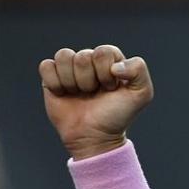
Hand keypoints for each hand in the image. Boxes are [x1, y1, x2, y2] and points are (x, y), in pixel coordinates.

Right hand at [39, 45, 153, 159]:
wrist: (94, 137)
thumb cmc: (118, 115)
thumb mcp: (142, 94)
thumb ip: (139, 70)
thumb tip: (115, 65)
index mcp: (111, 60)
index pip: (104, 51)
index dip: (106, 72)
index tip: (111, 89)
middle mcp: (90, 61)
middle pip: (83, 56)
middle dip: (90, 80)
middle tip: (95, 94)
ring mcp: (70, 68)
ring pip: (64, 56)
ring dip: (73, 81)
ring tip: (81, 94)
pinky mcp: (51, 77)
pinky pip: (46, 66)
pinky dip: (55, 83)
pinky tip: (64, 94)